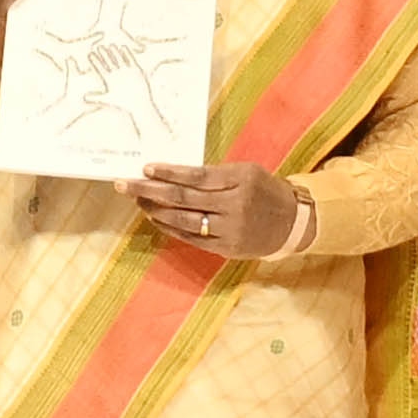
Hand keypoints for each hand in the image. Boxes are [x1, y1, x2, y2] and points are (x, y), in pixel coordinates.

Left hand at [127, 157, 308, 262]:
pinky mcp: (226, 248)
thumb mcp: (246, 172)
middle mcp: (234, 205)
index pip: (197, 176)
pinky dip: (171, 228)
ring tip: (138, 201)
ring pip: (184, 220)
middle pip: (184, 198)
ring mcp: (230, 229)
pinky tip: (156, 218)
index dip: (169, 172)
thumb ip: (215, 175)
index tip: (145, 168)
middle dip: (150, 191)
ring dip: (156, 210)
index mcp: (240, 180)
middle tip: (125, 185)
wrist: (292, 222)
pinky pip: (192, 238)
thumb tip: (172, 173)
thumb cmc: (264, 190)